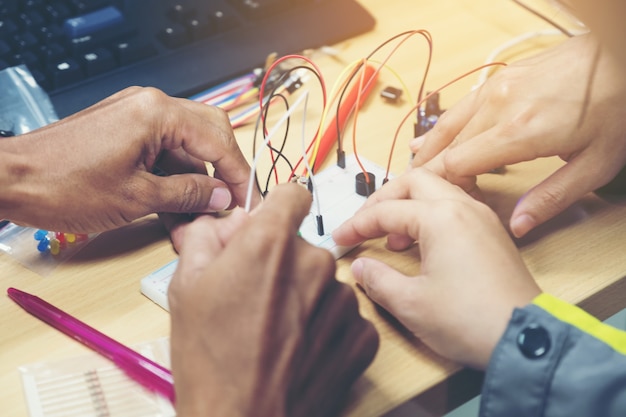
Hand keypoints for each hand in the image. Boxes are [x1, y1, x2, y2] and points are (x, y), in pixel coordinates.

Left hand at [0, 87, 260, 238]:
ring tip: (201, 209)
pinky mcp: (124, 128)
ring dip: (198, 173)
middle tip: (231, 200)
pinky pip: (164, 146)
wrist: (10, 180)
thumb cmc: (63, 185)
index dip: (238, 173)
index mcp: (157, 113)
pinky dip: (175, 172)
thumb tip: (222, 196)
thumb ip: (188, 195)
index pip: (218, 140)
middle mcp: (149, 104)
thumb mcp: (138, 198)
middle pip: (209, 131)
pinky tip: (176, 200)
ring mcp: (136, 114)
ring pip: (187, 141)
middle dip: (223, 167)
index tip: (248, 199)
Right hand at [168, 184, 378, 416]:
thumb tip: (228, 222)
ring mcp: (343, 300)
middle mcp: (315, 262)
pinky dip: (326, 327)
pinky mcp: (361, 334)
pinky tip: (300, 349)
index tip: (271, 230)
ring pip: (325, 281)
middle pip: (304, 245)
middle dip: (283, 263)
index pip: (293, 194)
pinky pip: (344, 315)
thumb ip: (206, 236)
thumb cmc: (210, 360)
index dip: (278, 210)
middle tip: (258, 299)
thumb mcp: (186, 287)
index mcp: (271, 242)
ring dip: (306, 297)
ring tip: (278, 332)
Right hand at [332, 168, 540, 368]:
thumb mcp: (410, 304)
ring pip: (437, 190)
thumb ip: (377, 279)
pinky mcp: (492, 233)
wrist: (525, 339)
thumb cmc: (468, 320)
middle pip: (414, 181)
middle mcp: (464, 206)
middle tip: (364, 223)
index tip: (339, 239)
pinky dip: (430, 214)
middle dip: (384, 199)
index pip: (387, 211)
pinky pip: (455, 206)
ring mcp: (482, 217)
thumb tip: (360, 266)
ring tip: (392, 236)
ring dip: (408, 205)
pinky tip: (421, 243)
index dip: (357, 225)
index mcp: (441, 217)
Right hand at [411, 34, 625, 236]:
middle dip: (427, 176)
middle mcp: (498, 108)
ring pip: (445, 127)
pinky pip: (457, 109)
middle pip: (444, 148)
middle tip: (416, 198)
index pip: (455, 165)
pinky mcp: (498, 80)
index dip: (443, 189)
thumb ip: (552, 197)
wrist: (620, 55)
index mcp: (518, 133)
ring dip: (428, 154)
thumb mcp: (595, 164)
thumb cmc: (614, 106)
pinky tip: (425, 140)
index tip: (445, 206)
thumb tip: (517, 225)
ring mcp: (495, 89)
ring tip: (412, 175)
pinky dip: (439, 129)